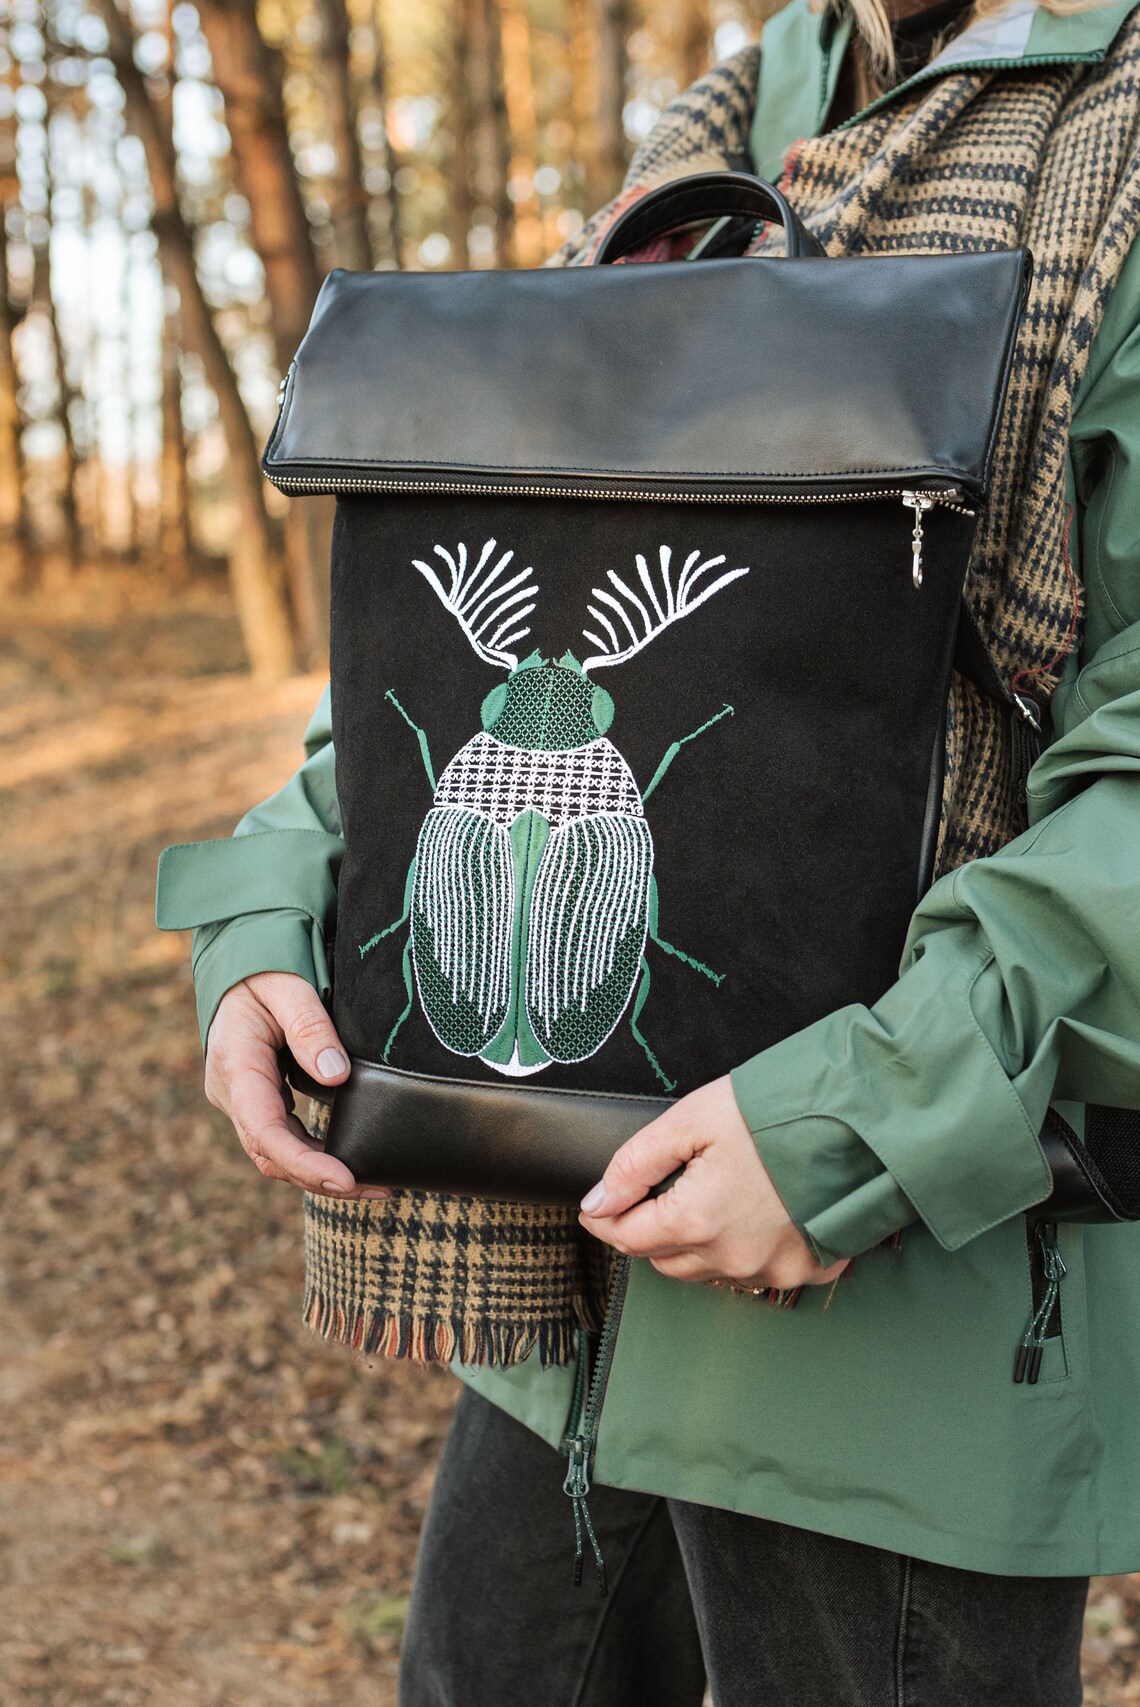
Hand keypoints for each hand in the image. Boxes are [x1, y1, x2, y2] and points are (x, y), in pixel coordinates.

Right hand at [204, 971, 389, 1200]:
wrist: (237, 966)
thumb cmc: (263, 971)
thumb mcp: (287, 986)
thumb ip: (309, 1027)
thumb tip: (336, 1077)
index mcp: (237, 1066)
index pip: (265, 1131)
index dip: (304, 1163)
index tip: (345, 1179)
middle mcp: (233, 1093)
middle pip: (272, 1154)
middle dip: (322, 1179)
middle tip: (379, 1188)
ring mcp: (244, 1100)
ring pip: (278, 1153)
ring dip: (321, 1173)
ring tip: (376, 1183)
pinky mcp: (258, 1101)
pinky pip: (284, 1138)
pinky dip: (316, 1155)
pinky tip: (351, 1159)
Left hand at [578, 1075, 847, 1290]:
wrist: (864, 1121)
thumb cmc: (781, 1112)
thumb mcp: (692, 1120)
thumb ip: (635, 1163)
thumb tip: (598, 1199)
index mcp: (698, 1222)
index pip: (627, 1238)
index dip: (604, 1218)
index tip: (597, 1206)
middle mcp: (734, 1258)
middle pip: (665, 1261)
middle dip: (651, 1230)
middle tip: (660, 1190)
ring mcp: (775, 1270)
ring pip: (710, 1270)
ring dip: (699, 1243)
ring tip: (714, 1193)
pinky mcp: (810, 1270)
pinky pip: (760, 1271)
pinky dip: (747, 1247)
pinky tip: (757, 1212)